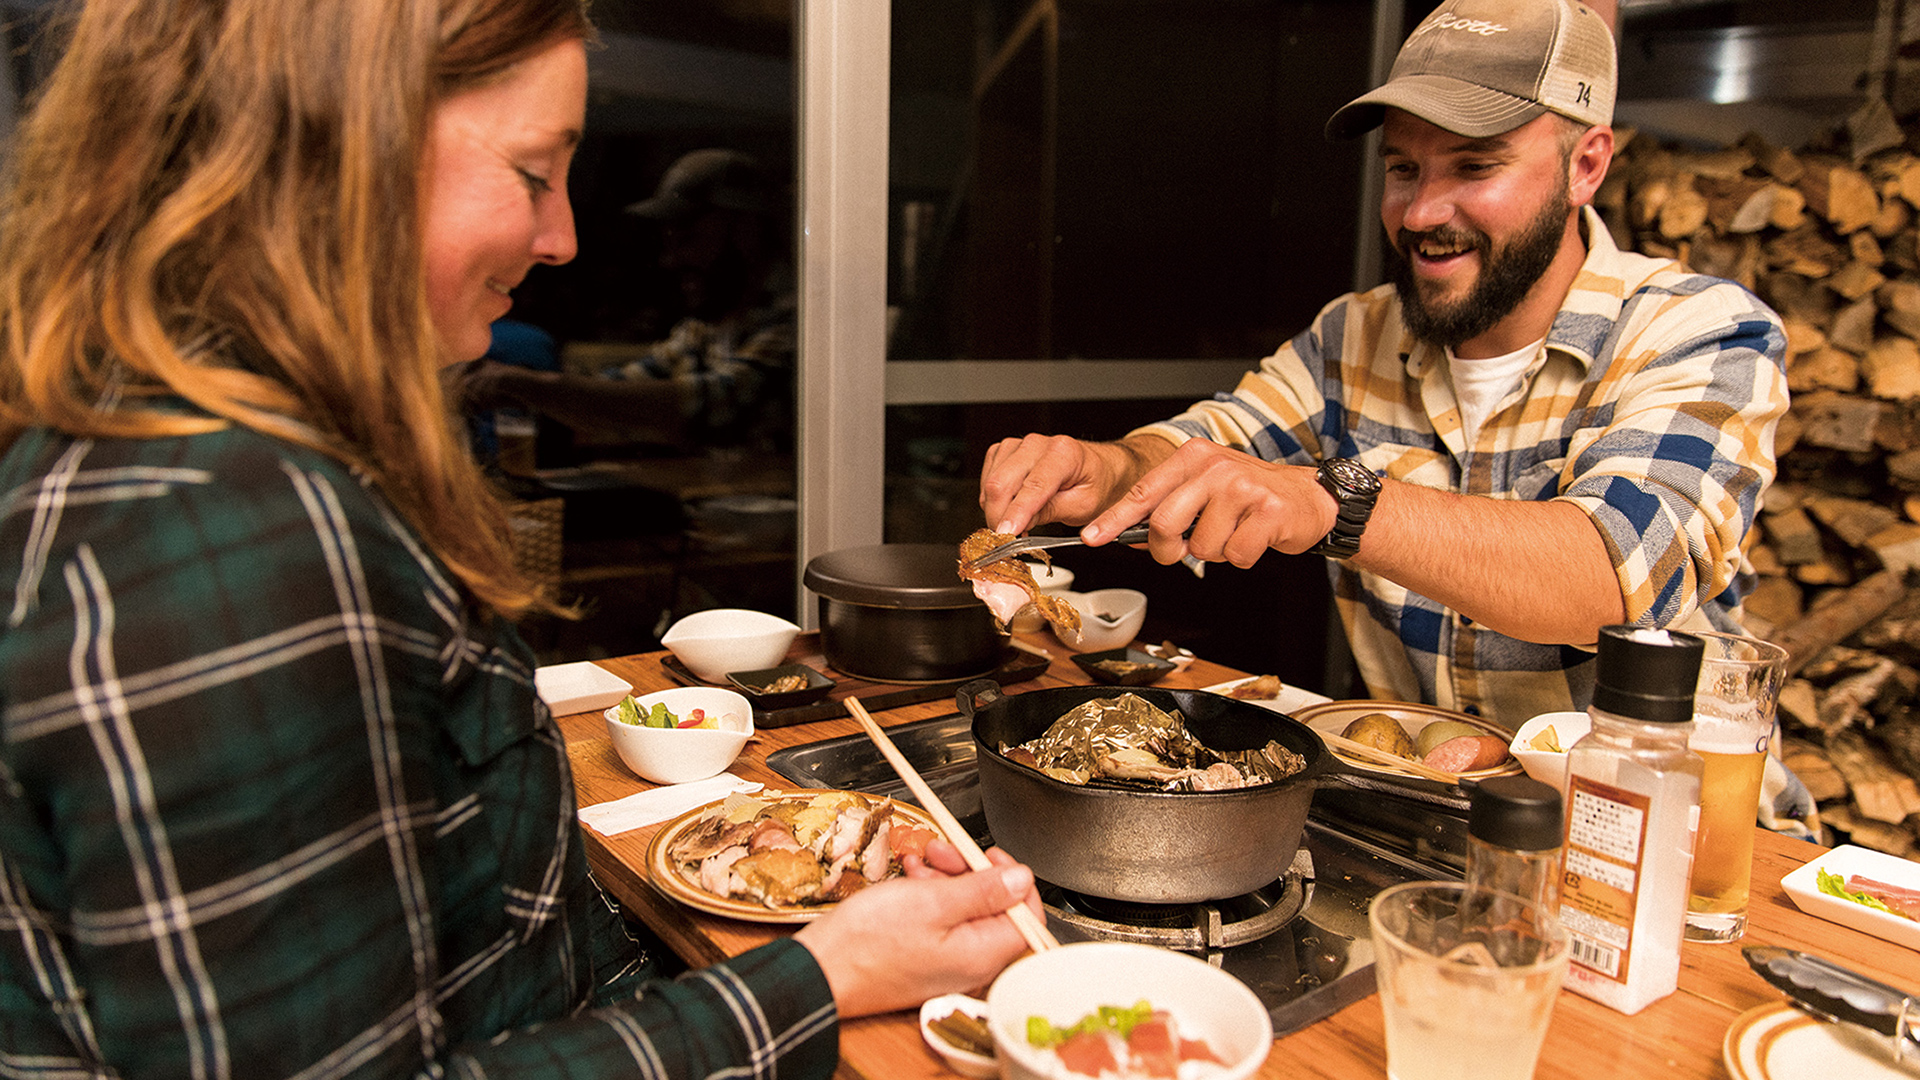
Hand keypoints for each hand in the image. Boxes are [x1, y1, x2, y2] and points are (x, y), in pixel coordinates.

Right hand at [793, 844, 1040, 1017]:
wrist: (821, 971)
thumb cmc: (868, 943)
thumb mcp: (932, 902)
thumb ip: (984, 891)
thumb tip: (1023, 879)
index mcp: (982, 955)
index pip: (1026, 916)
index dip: (1011, 880)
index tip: (989, 856)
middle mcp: (971, 966)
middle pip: (994, 909)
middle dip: (970, 872)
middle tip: (944, 851)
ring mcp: (947, 965)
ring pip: (964, 912)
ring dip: (946, 879)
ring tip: (918, 862)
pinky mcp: (925, 961)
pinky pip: (941, 924)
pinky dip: (929, 897)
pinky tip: (910, 879)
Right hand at [978, 434, 1163, 535]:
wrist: (1100, 468)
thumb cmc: (1096, 484)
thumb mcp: (1083, 505)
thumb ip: (1052, 511)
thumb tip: (1021, 522)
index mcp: (1064, 453)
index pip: (1033, 486)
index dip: (1016, 512)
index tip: (1006, 533)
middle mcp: (1038, 444)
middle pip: (1001, 483)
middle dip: (999, 516)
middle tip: (1008, 540)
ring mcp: (1020, 445)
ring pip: (990, 481)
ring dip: (996, 509)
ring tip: (1015, 523)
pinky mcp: (1007, 450)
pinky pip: (987, 476)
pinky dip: (991, 497)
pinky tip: (1008, 506)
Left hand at [1083, 439, 1335, 567]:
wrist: (1309, 497)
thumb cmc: (1250, 496)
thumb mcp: (1206, 485)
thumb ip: (1172, 503)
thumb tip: (1130, 533)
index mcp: (1193, 457)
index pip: (1144, 492)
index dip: (1115, 519)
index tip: (1092, 537)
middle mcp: (1215, 466)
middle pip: (1165, 523)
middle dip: (1168, 549)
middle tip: (1182, 551)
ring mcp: (1242, 487)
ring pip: (1202, 547)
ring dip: (1216, 553)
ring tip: (1234, 532)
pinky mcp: (1268, 512)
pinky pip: (1236, 556)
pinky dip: (1242, 558)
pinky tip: (1255, 538)